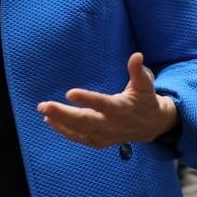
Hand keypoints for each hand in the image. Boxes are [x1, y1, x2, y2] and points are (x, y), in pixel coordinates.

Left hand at [37, 52, 177, 147]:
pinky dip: (65, 131)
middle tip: (44, 106)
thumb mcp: (145, 84)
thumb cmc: (145, 100)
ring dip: (60, 122)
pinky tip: (50, 121)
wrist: (152, 125)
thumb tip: (136, 55)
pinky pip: (80, 138)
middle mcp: (112, 124)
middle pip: (85, 121)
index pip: (102, 104)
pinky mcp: (100, 141)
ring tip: (44, 112)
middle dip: (63, 114)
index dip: (87, 99)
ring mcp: (105, 135)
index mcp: (122, 108)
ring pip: (79, 131)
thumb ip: (138, 71)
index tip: (70, 92)